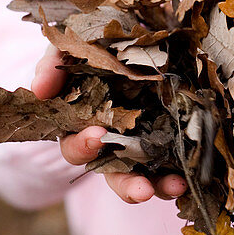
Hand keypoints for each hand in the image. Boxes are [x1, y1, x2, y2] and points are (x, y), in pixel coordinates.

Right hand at [30, 46, 187, 203]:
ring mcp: (141, 144)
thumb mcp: (67, 53)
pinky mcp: (167, 137)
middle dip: (127, 184)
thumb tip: (39, 89)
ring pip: (147, 174)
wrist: (123, 44)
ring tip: (176, 187)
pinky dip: (182, 169)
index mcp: (82, 126)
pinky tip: (194, 174)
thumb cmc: (89, 52)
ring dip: (159, 185)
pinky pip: (174, 160)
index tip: (96, 137)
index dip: (83, 146)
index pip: (76, 147)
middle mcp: (112, 144)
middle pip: (114, 174)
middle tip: (141, 190)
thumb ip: (52, 66)